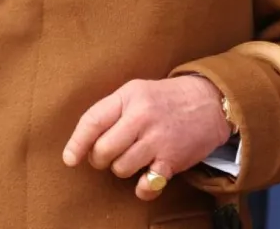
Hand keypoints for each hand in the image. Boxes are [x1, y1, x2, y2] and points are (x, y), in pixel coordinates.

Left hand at [63, 76, 230, 200]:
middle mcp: (141, 118)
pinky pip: (147, 185)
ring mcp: (158, 140)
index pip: (92, 121)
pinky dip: (142, 188)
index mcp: (128, 97)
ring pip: (121, 168)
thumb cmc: (165, 98)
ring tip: (130, 158)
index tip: (69, 159)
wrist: (209, 102)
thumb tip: (85, 139)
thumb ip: (111, 110)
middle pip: (103, 150)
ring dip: (121, 169)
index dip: (77, 143)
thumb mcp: (135, 91)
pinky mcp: (173, 160)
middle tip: (107, 155)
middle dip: (99, 158)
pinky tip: (144, 178)